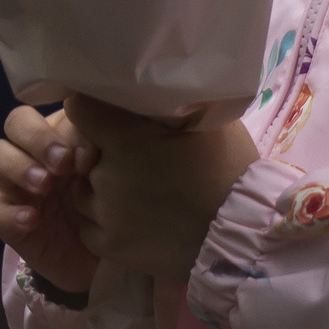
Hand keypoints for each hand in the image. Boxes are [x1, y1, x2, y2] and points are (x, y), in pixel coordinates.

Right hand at [0, 104, 99, 294]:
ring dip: (17, 166)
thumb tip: (106, 137)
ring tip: (43, 185)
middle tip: (62, 163)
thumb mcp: (123, 180)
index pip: (55, 114)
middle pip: (16, 123)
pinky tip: (32, 220)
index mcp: (64, 139)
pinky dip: (9, 213)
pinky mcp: (8, 222)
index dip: (68, 129)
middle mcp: (35, 155)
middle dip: (36, 138)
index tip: (91, 157)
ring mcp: (17, 187)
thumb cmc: (118, 214)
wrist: (110, 266)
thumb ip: (114, 153)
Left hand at [64, 92, 261, 283]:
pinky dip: (101, 222)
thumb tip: (149, 82)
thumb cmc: (231, 172)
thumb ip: (167, 102)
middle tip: (137, 162)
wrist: (248, 235)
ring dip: (99, 189)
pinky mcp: (112, 247)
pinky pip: (87, 227)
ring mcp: (106, 214)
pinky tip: (129, 218)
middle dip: (101, 154)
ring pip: (82, 191)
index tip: (108, 117)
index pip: (79, 109)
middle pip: (82, 154)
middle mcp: (105, 175)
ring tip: (134, 192)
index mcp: (123, 139)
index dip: (92, 110)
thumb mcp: (206, 122)